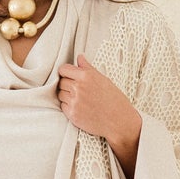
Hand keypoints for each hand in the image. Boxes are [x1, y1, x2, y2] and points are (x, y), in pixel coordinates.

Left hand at [57, 52, 142, 178]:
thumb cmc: (114, 99)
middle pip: (61, 82)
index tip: (68, 76)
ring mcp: (74, 101)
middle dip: (66, 84)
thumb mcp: (103, 79)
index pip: (63, 69)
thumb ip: (88, 68)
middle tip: (77, 90)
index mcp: (86, 76)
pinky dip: (68, 106)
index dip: (65, 72)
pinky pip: (62, 106)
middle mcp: (78, 87)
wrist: (119, 120)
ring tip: (80, 99)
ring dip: (66, 96)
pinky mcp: (72, 114)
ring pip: (60, 94)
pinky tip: (80, 107)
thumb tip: (79, 57)